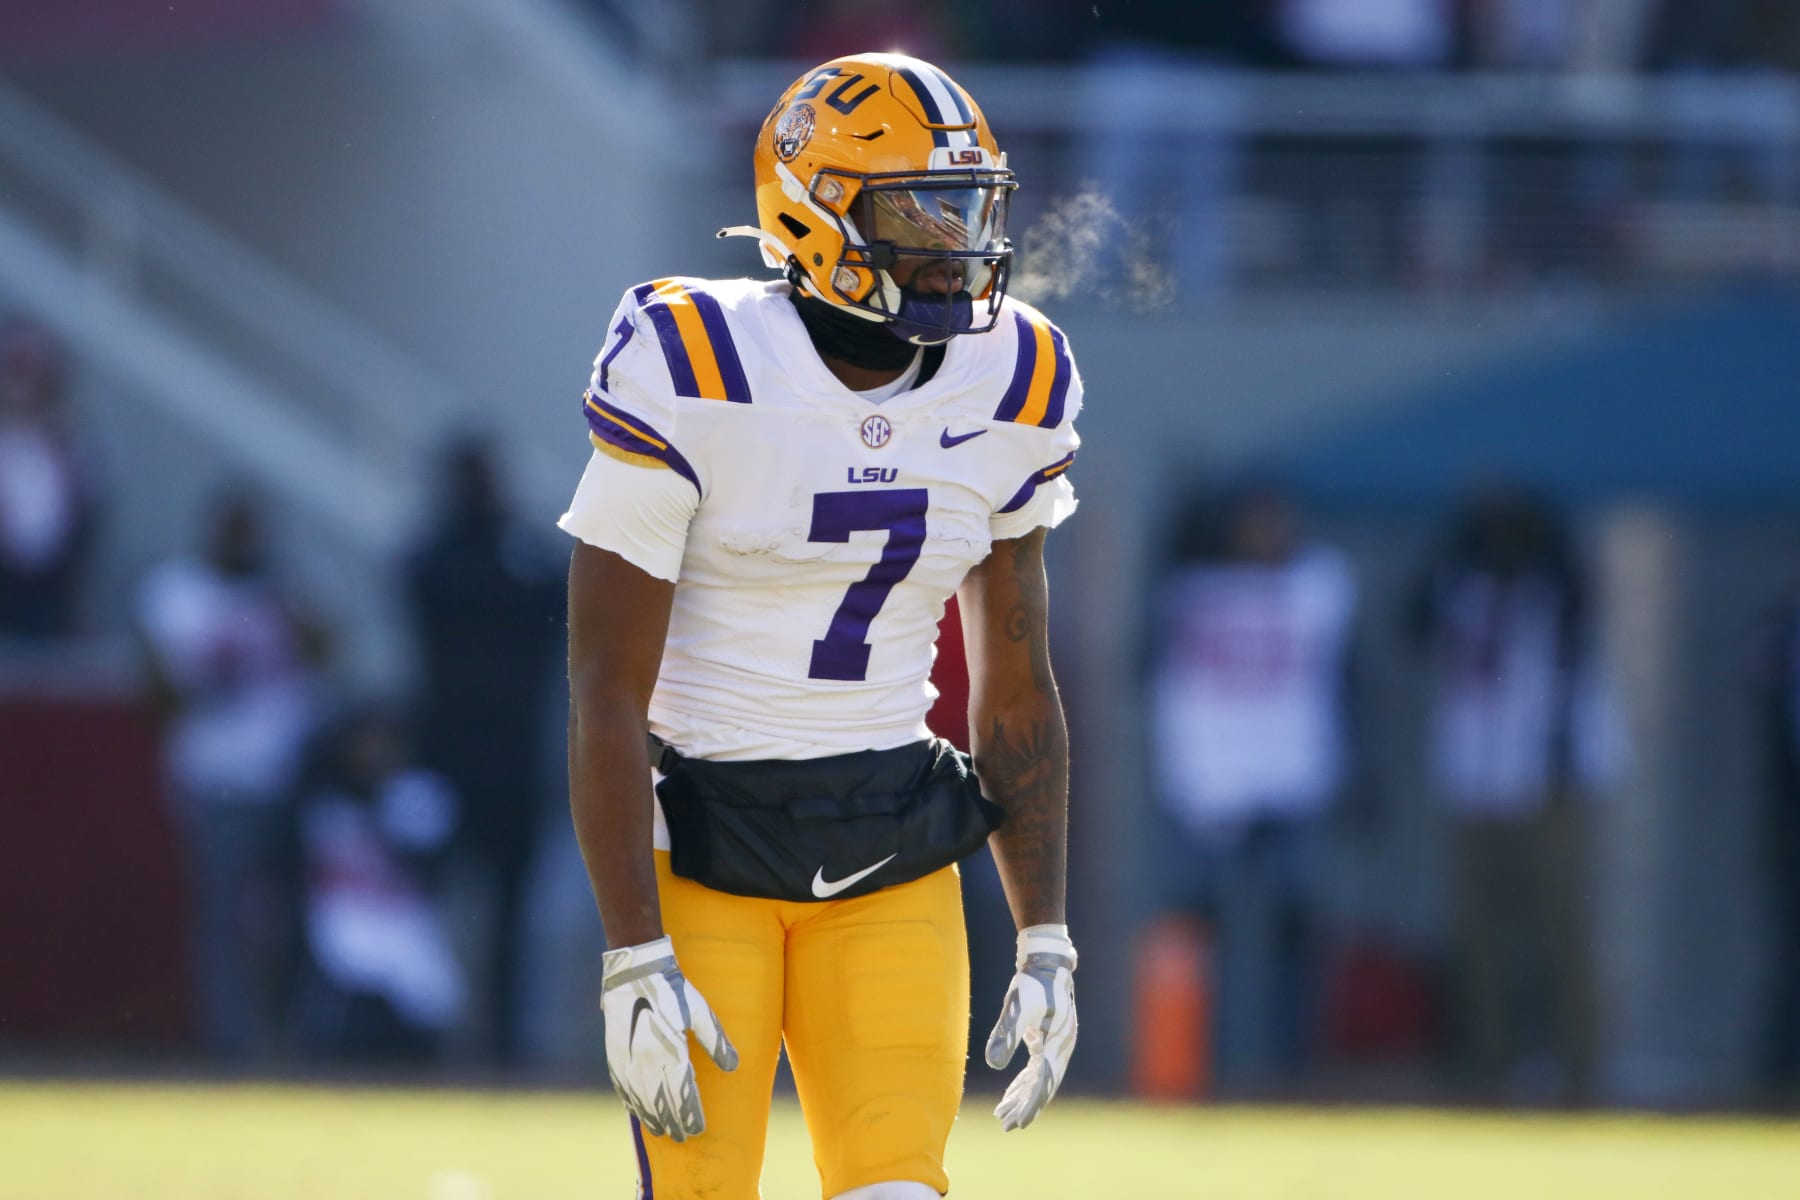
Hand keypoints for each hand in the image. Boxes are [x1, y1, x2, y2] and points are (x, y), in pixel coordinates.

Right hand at [600, 935, 737, 1141]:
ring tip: (662, 1132)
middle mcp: (646, 1059)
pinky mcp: (614, 1053)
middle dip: (673, 1121)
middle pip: (661, 1101)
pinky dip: (630, 1101)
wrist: (634, 971)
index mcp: (669, 1050)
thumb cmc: (672, 989)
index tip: (699, 1129)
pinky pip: (622, 1085)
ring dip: (651, 1117)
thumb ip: (715, 1041)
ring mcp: (627, 1058)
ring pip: (639, 1098)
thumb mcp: (699, 1011)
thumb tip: (733, 1066)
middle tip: (683, 1138)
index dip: (690, 1113)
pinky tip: (637, 1111)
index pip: (682, 1092)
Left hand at [984, 924, 1077, 1130]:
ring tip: (1003, 1114)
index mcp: (1056, 1044)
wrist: (1046, 961)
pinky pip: (1037, 1068)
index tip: (1018, 1123)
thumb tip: (992, 1065)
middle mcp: (1060, 1048)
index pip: (1043, 1082)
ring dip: (1022, 1096)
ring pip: (1040, 1078)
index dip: (1031, 1104)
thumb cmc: (1033, 983)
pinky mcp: (1047, 1038)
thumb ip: (1006, 1035)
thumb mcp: (1017, 1008)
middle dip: (1025, 1106)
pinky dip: (1024, 1081)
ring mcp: (1055, 1044)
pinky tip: (1011, 1092)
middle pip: (1043, 1085)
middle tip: (1007, 1126)